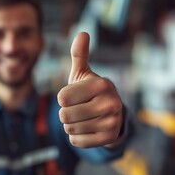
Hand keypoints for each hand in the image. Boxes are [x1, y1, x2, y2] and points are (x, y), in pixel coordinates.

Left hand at [57, 32, 122, 147]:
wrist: (112, 114)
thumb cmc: (90, 91)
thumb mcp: (83, 73)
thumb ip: (79, 55)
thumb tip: (82, 33)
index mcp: (101, 84)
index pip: (62, 98)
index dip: (63, 98)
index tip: (74, 96)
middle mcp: (110, 103)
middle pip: (64, 115)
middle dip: (65, 113)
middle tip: (78, 109)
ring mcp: (111, 122)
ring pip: (69, 129)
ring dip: (71, 125)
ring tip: (83, 118)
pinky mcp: (108, 138)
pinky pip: (76, 142)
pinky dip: (77, 137)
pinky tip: (88, 129)